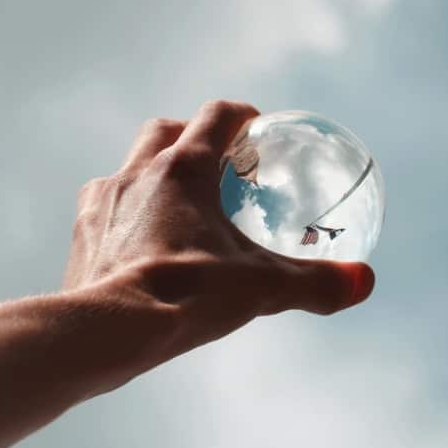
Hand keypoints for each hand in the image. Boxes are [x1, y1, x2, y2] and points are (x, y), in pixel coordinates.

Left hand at [63, 100, 374, 383]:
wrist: (108, 331)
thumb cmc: (186, 297)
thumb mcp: (262, 288)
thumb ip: (317, 283)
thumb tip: (364, 282)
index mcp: (184, 169)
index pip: (215, 116)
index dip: (239, 116)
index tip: (256, 129)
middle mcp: (138, 173)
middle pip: (166, 130)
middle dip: (193, 135)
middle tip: (218, 164)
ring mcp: (104, 201)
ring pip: (130, 164)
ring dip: (155, 170)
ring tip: (179, 202)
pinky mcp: (83, 234)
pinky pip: (105, 205)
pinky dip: (127, 210)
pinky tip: (142, 239)